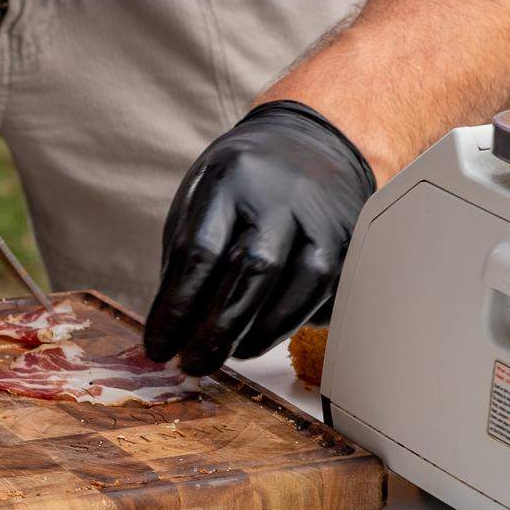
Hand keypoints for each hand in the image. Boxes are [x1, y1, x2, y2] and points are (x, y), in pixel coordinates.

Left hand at [143, 101, 376, 376]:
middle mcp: (282, 196)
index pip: (200, 253)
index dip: (176, 309)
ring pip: (297, 287)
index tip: (160, 346)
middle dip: (218, 330)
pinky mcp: (349, 243)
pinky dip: (292, 323)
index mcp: (231, 179)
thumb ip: (185, 260)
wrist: (313, 144)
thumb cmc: (245, 183)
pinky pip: (323, 295)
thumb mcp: (201, 199)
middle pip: (252, 271)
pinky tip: (265, 335)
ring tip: (231, 354)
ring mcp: (323, 219)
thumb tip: (172, 330)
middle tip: (194, 364)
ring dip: (258, 335)